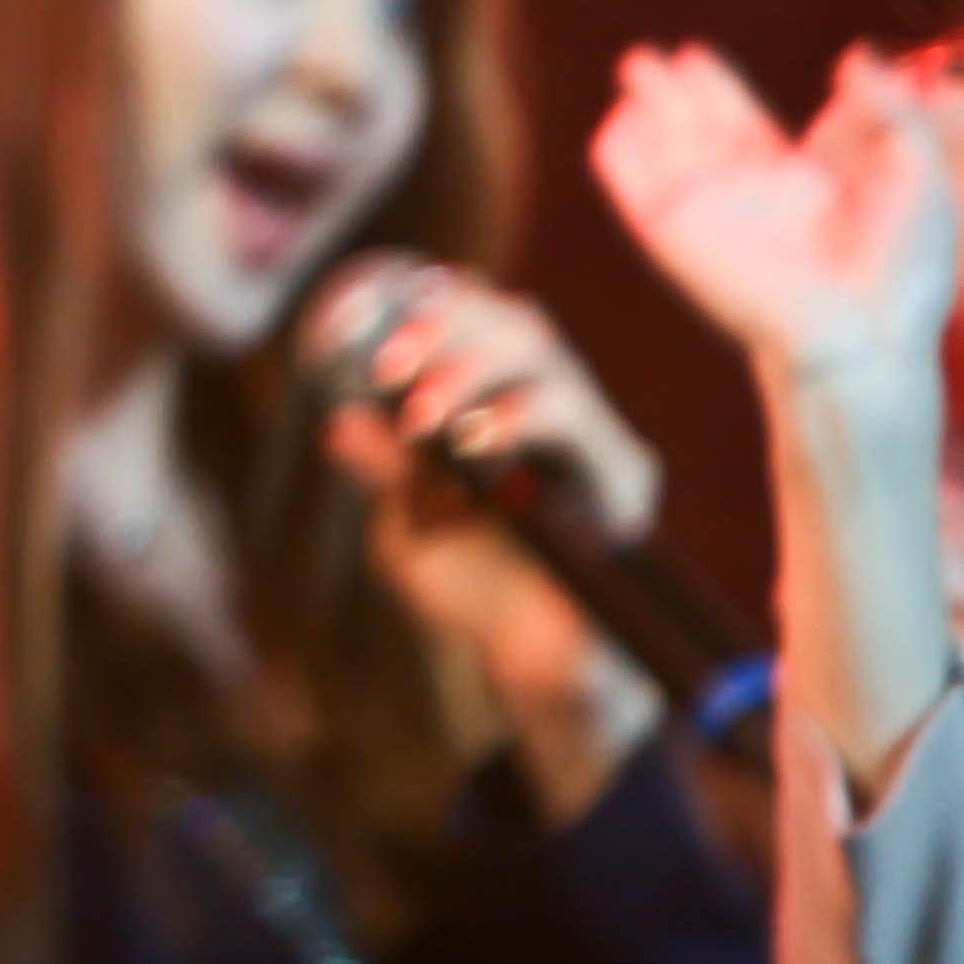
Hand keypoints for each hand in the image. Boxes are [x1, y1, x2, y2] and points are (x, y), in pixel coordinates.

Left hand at [306, 258, 667, 784]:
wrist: (534, 663)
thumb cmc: (473, 588)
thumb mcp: (410, 525)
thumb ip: (387, 472)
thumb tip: (339, 421)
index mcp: (500, 400)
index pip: (471, 317)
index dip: (421, 301)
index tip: (357, 305)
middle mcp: (552, 402)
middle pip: (510, 319)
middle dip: (442, 326)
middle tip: (387, 364)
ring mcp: (592, 432)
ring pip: (543, 352)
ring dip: (469, 369)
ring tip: (420, 415)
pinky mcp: (623, 472)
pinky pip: (576, 417)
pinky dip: (517, 416)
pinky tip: (471, 441)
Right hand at [593, 42, 956, 408]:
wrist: (862, 330)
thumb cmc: (902, 265)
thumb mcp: (918, 170)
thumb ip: (888, 107)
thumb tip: (854, 54)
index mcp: (802, 185)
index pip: (750, 129)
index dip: (724, 91)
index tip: (700, 56)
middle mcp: (752, 197)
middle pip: (700, 133)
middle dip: (675, 93)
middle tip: (642, 57)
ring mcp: (713, 213)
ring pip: (668, 149)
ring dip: (646, 108)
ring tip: (636, 66)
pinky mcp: (676, 232)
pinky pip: (636, 188)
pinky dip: (623, 152)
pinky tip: (617, 117)